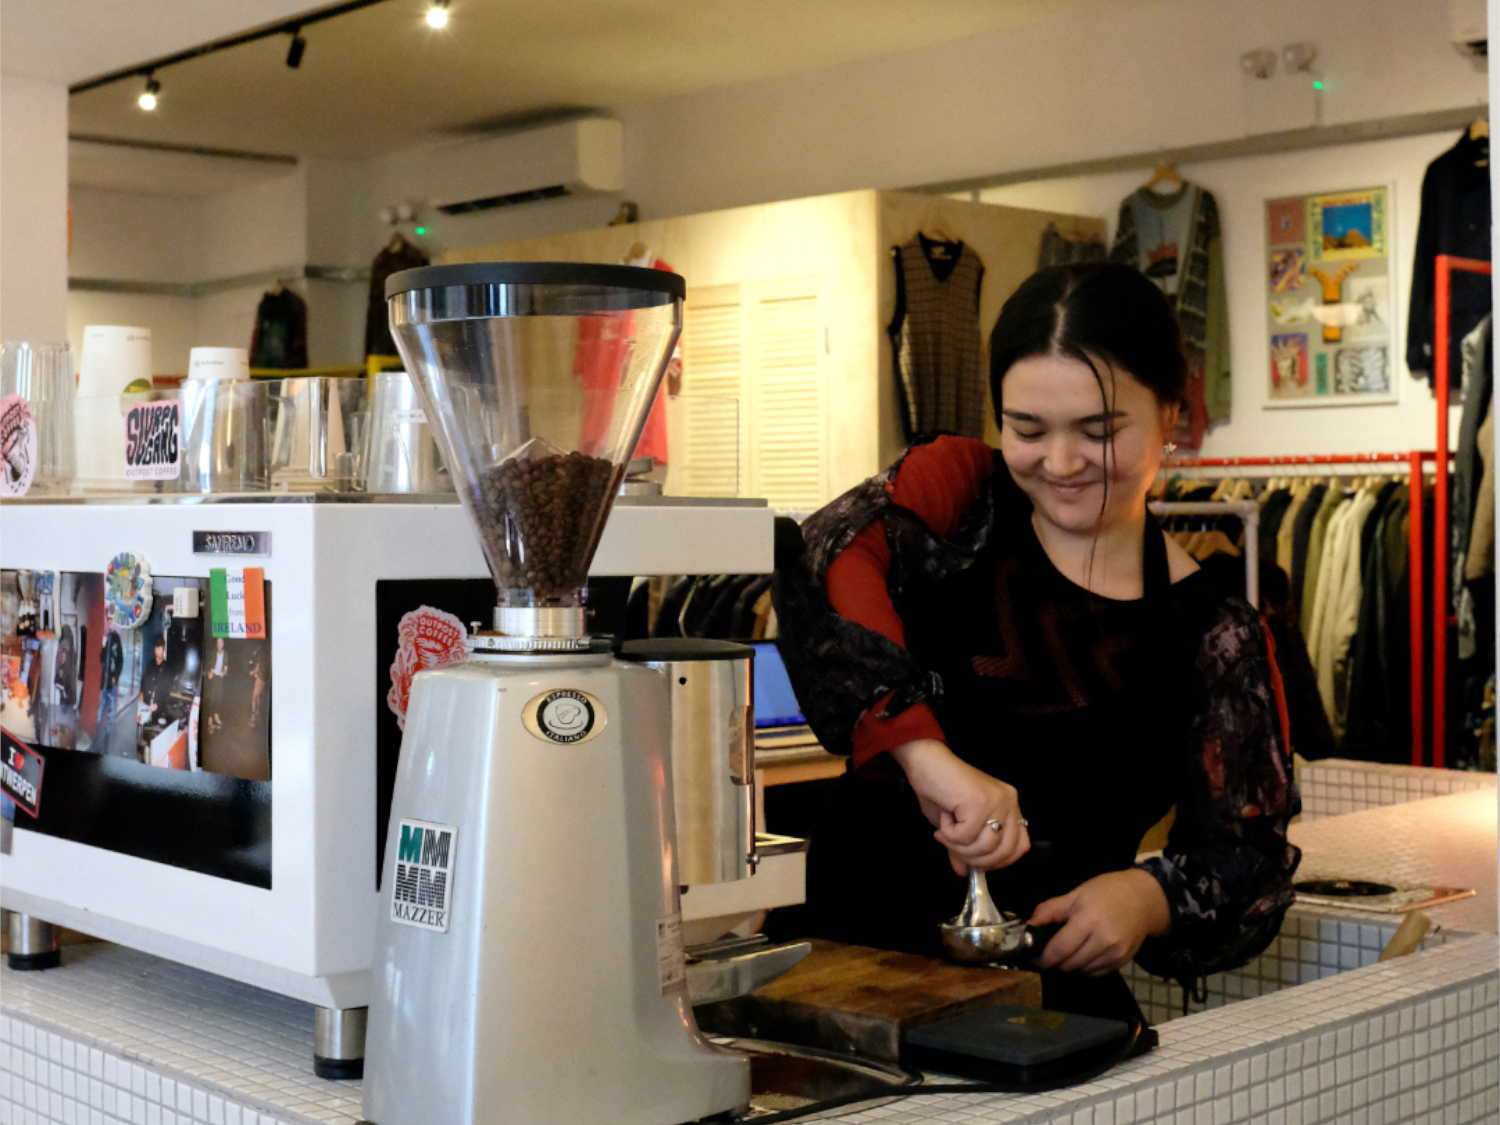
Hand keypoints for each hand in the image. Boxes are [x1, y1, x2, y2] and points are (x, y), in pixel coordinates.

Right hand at [889, 738, 1029, 874]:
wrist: (924, 762)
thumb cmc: (939, 790)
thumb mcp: (955, 826)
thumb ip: (964, 848)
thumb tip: (963, 873)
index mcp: (1010, 807)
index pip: (1020, 846)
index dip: (998, 861)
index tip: (975, 861)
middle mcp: (1009, 802)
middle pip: (1004, 852)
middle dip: (975, 859)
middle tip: (953, 847)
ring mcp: (997, 801)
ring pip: (985, 847)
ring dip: (959, 847)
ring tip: (945, 832)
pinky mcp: (979, 801)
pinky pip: (966, 836)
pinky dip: (949, 834)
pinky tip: (944, 819)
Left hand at [1028, 869, 1171, 975]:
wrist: (1143, 899)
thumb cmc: (1106, 892)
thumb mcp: (1075, 894)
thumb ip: (1050, 910)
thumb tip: (1028, 926)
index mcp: (1088, 920)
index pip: (1059, 949)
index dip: (1043, 958)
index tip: (1033, 958)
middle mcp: (1103, 940)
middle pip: (1069, 965)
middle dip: (1054, 963)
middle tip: (1048, 954)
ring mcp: (1115, 954)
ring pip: (1082, 972)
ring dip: (1069, 967)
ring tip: (1065, 953)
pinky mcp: (1122, 962)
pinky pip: (1096, 974)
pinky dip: (1084, 969)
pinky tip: (1081, 956)